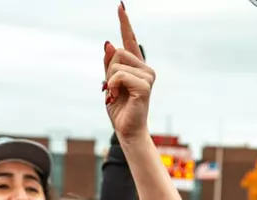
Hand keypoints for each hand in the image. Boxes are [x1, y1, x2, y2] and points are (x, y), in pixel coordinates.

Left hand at [103, 5, 154, 141]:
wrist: (126, 130)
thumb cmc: (119, 108)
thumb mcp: (108, 82)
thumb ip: (109, 64)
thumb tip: (109, 43)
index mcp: (136, 66)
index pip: (129, 40)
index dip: (125, 22)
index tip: (120, 6)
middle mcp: (145, 68)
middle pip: (117, 51)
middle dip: (109, 69)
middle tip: (114, 89)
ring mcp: (147, 76)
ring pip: (117, 63)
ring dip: (110, 79)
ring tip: (117, 94)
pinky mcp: (145, 85)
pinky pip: (119, 75)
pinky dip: (112, 85)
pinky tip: (116, 95)